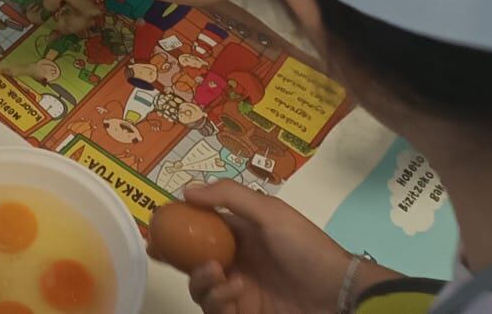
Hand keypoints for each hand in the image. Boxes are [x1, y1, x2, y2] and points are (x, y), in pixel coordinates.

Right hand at [181, 182, 395, 313]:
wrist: (336, 294)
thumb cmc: (305, 247)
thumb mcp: (270, 212)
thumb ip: (228, 197)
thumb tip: (185, 190)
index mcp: (242, 233)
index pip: (202, 227)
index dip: (178, 227)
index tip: (155, 226)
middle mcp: (237, 261)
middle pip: (193, 260)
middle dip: (176, 257)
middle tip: (160, 253)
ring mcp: (239, 291)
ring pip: (200, 287)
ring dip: (200, 279)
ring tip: (217, 273)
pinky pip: (214, 309)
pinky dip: (217, 300)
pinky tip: (234, 291)